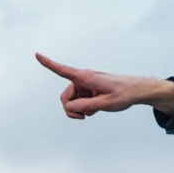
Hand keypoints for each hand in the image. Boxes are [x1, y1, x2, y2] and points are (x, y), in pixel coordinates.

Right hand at [35, 53, 173, 119]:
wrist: (136, 90)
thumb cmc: (123, 94)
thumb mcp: (105, 104)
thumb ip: (85, 107)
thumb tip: (69, 107)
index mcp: (85, 77)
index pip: (63, 70)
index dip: (49, 63)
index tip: (37, 54)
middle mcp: (83, 79)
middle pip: (66, 96)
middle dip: (71, 109)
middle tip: (83, 118)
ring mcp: (86, 84)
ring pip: (72, 100)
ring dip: (80, 109)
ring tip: (94, 111)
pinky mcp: (89, 89)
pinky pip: (80, 101)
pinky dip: (85, 107)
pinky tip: (96, 108)